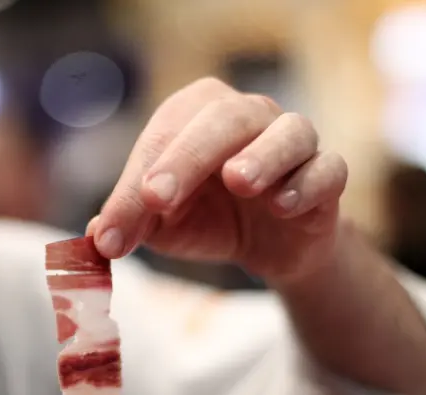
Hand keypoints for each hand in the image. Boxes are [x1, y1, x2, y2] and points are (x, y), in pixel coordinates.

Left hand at [88, 77, 347, 285]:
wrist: (270, 247)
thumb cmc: (209, 219)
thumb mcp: (162, 226)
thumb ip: (131, 224)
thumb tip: (97, 238)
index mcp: (198, 115)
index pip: (164, 137)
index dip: (135, 183)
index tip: (114, 231)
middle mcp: (248, 116)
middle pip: (223, 119)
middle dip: (186, 157)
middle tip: (158, 197)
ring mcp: (295, 141)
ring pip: (289, 132)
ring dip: (263, 155)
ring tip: (239, 180)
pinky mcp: (328, 175)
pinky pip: (328, 170)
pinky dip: (308, 184)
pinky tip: (283, 205)